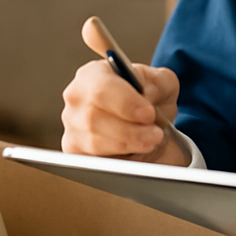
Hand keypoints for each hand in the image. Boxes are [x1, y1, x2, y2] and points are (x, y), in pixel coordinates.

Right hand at [59, 58, 185, 164]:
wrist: (148, 127)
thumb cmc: (149, 100)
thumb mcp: (163, 84)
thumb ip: (160, 82)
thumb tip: (146, 93)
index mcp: (93, 74)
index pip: (101, 88)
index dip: (125, 103)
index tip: (148, 113)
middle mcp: (76, 98)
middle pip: (94, 117)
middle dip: (130, 130)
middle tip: (155, 133)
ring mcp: (72, 126)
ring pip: (95, 142)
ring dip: (127, 145)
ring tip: (150, 142)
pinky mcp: (75, 151)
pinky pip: (94, 160)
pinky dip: (118, 159)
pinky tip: (133, 152)